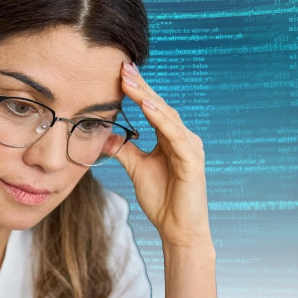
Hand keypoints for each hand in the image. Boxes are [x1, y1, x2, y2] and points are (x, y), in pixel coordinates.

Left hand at [113, 60, 211, 249]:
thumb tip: (105, 135)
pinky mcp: (192, 161)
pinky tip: (147, 108)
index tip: (119, 72)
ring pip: (167, 117)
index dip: (138, 90)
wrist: (178, 230)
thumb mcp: (137, 169)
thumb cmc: (163, 200)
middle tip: (123, 66)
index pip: (153, 108)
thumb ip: (124, 150)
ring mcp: (190, 148)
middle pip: (160, 106)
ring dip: (148, 98)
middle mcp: (183, 138)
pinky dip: (161, 120)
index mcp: (171, 138)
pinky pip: (175, 136)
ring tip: (130, 82)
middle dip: (141, 87)